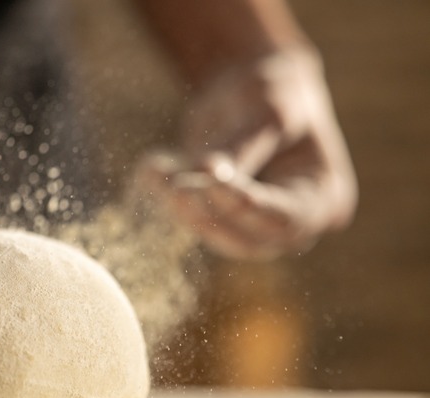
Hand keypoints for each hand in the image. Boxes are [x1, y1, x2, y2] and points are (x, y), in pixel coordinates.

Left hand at [137, 49, 356, 258]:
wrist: (248, 82)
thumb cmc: (271, 91)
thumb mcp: (267, 111)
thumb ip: (243, 147)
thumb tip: (208, 174)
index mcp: (323, 196)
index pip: (284, 218)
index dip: (245, 206)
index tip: (210, 181)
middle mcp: (291, 221)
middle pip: (247, 240)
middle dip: (208, 215)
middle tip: (174, 188)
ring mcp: (251, 224)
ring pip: (213, 233)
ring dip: (180, 208)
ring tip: (153, 169)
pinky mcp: (217, 216)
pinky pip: (191, 217)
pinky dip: (166, 196)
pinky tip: (149, 169)